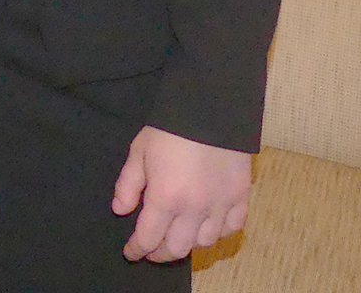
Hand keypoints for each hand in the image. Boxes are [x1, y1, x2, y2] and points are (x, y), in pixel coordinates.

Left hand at [110, 126, 250, 261]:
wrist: (211, 107)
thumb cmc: (170, 128)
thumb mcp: (139, 151)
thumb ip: (127, 184)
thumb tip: (120, 210)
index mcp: (165, 197)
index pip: (148, 238)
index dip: (137, 249)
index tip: (131, 253)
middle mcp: (194, 208)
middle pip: (177, 248)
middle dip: (160, 253)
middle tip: (152, 249)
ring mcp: (220, 204)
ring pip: (205, 243)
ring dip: (188, 244)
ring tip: (178, 237)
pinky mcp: (240, 196)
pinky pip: (232, 227)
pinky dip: (218, 232)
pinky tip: (207, 226)